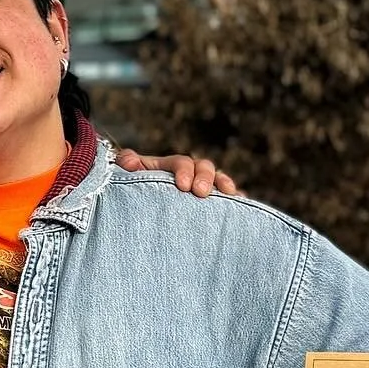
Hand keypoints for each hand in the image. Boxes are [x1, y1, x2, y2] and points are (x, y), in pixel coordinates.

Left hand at [114, 149, 238, 197]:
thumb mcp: (127, 179)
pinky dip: (235, 199)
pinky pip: (225, 197)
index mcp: (169, 166)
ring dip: (224, 185)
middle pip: (204, 167)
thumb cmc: (132, 190)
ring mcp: (201, 185)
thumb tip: (127, 161)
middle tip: (201, 193)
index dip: (184, 171)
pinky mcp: (208, 201)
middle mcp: (189, 172)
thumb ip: (127, 167)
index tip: (183, 186)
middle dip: (205, 178)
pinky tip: (241, 203)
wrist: (137, 206)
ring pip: (218, 180)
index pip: (181, 162)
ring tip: (230, 194)